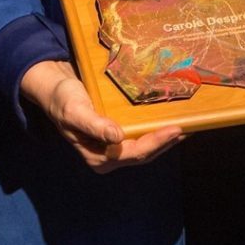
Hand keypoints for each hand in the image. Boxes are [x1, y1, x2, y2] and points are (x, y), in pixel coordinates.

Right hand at [19, 59, 181, 172]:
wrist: (54, 87)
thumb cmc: (62, 99)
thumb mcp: (75, 110)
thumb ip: (94, 125)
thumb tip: (116, 137)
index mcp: (97, 156)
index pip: (135, 153)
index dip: (157, 142)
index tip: (176, 129)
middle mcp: (107, 157)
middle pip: (145, 153)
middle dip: (167, 142)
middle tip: (190, 127)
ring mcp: (113, 148)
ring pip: (145, 148)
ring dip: (165, 139)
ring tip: (187, 127)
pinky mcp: (117, 137)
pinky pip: (141, 137)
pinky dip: (156, 131)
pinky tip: (169, 122)